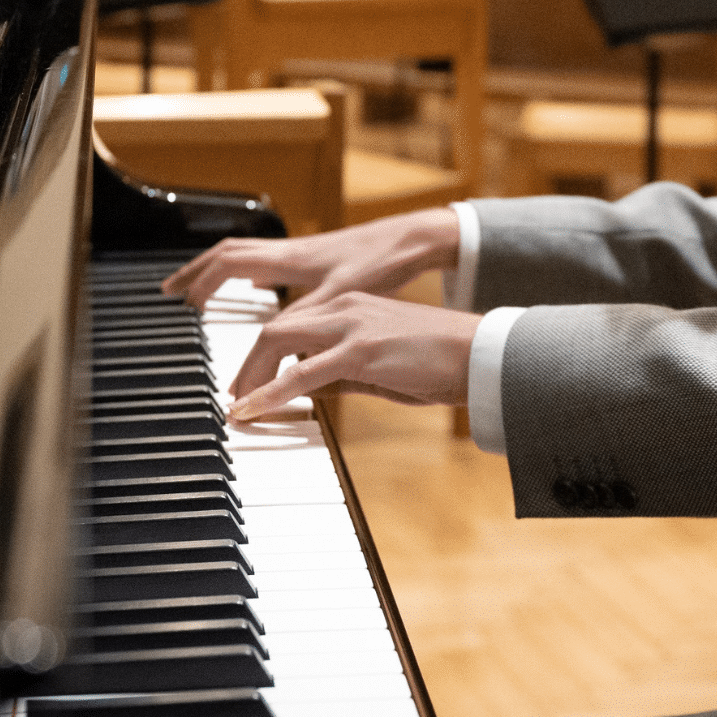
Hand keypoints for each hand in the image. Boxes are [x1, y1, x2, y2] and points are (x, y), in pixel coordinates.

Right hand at [162, 208, 461, 308]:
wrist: (413, 239)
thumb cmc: (382, 265)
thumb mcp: (343, 298)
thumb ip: (307, 323)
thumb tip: (275, 347)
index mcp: (289, 260)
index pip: (228, 264)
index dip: (200, 282)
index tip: (180, 305)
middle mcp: (290, 253)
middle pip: (227, 254)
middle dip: (195, 273)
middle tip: (170, 293)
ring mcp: (303, 255)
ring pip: (247, 256)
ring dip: (219, 273)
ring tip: (200, 293)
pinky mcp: (318, 261)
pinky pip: (270, 262)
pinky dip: (250, 274)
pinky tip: (256, 289)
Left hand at [227, 292, 481, 419]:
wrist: (481, 353)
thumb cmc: (440, 362)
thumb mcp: (381, 366)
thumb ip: (342, 373)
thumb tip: (307, 391)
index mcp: (352, 306)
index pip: (293, 324)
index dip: (263, 355)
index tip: (248, 383)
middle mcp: (345, 308)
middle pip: (274, 328)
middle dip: (247, 363)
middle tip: (234, 396)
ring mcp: (351, 325)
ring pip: (277, 340)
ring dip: (250, 376)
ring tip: (237, 406)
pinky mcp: (360, 350)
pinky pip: (301, 372)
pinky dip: (269, 392)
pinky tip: (251, 409)